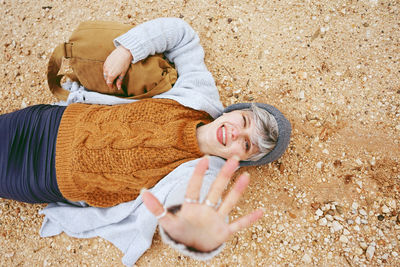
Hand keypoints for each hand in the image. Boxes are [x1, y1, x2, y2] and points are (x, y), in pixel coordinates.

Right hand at [103, 45, 132, 89]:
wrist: (124, 52)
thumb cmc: (125, 63)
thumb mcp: (123, 73)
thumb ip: (119, 81)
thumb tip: (118, 87)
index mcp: (111, 75)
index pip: (109, 83)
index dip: (110, 86)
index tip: (112, 87)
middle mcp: (107, 71)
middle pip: (106, 78)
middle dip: (109, 81)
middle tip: (113, 82)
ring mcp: (105, 65)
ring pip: (104, 73)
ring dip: (107, 76)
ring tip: (112, 76)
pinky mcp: (106, 61)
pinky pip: (104, 68)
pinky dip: (106, 71)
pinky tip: (110, 70)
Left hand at [141, 156, 263, 251]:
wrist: (192, 246)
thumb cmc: (181, 231)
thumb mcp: (167, 222)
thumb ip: (156, 208)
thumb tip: (142, 192)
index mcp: (192, 206)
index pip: (194, 188)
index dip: (198, 175)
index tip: (203, 159)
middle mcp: (206, 209)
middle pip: (216, 189)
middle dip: (224, 175)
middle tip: (234, 158)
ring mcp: (216, 220)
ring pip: (228, 202)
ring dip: (237, 190)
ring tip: (246, 176)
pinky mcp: (223, 232)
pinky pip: (238, 225)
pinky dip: (249, 219)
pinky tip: (261, 211)